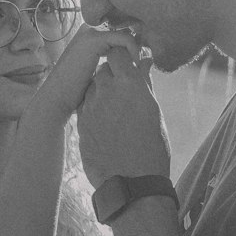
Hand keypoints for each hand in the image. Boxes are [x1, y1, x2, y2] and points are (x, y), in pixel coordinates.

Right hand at [33, 25, 140, 121]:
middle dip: (139, 47)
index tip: (144, 65)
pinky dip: (134, 52)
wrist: (57, 98)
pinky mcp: (94, 40)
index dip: (135, 47)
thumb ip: (118, 65)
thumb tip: (146, 62)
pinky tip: (134, 68)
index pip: (122, 34)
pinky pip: (125, 39)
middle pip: (127, 31)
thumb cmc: (78, 93)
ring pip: (129, 34)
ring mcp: (91, 33)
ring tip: (140, 69)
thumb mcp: (102, 75)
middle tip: (147, 66)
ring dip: (138, 51)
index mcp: (91, 37)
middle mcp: (90, 30)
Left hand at [77, 48, 171, 185]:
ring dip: (101, 89)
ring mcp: (91, 107)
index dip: (123, 56)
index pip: (118, 52)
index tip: (129, 62)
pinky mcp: (81, 123)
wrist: (132, 182)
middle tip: (124, 86)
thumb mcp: (154, 112)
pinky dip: (94, 106)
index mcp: (129, 84)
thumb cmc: (152, 148)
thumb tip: (144, 63)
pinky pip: (85, 105)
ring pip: (92, 86)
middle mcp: (106, 90)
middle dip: (112, 73)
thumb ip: (145, 84)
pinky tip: (105, 119)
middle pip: (103, 68)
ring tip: (115, 106)